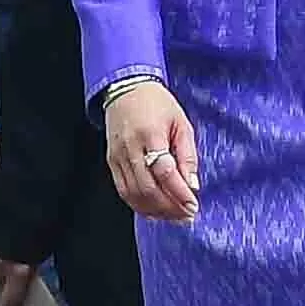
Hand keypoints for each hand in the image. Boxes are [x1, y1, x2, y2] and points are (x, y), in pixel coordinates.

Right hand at [106, 80, 201, 222]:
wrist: (126, 90)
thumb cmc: (156, 104)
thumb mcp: (181, 123)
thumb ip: (187, 155)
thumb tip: (192, 184)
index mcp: (150, 134)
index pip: (165, 172)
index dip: (179, 193)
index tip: (193, 205)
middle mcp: (130, 148)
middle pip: (148, 188)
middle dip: (169, 207)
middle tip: (186, 215)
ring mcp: (118, 157)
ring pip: (134, 194)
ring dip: (156, 210)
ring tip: (174, 216)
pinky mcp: (111, 163)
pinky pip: (124, 191)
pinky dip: (140, 205)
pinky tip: (155, 209)